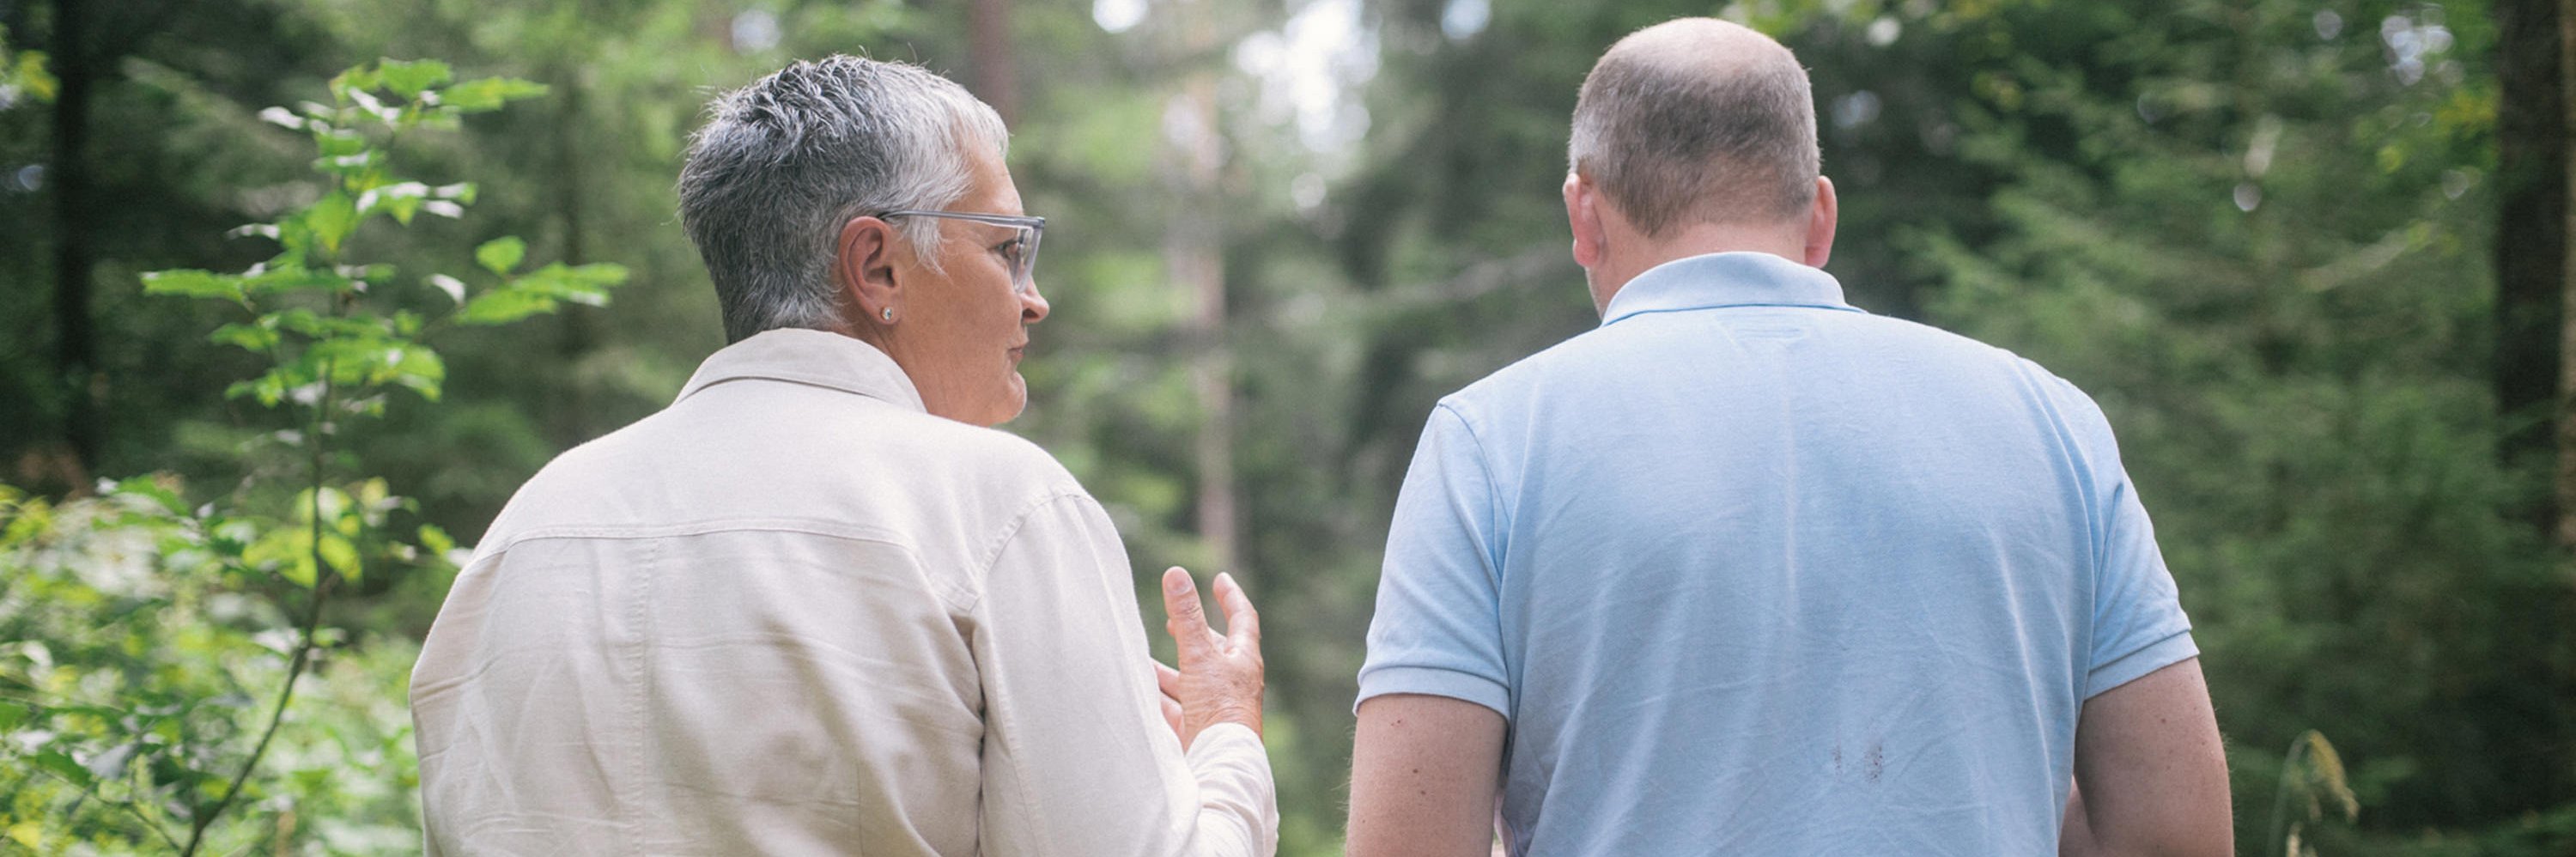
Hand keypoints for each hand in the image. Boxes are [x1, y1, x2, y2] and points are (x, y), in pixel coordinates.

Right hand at [1158, 566, 1264, 748]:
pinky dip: (1157, 697)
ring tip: (1142, 659)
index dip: (1230, 597)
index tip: (1219, 579)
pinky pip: (1175, 706)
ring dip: (1167, 670)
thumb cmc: (1219, 708)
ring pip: (1189, 680)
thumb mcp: (1200, 656)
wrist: (1218, 763)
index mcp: (1243, 661)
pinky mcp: (1197, 728)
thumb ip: (1185, 617)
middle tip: (1171, 622)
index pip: (1242, 619)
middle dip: (1190, 635)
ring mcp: (1215, 707)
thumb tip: (1175, 574)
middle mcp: (1232, 683)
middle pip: (1213, 651)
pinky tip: (1139, 692)